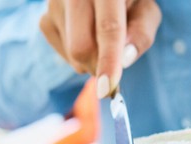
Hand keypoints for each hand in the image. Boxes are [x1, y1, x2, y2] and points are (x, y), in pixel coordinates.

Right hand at [39, 0, 160, 97]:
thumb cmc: (129, 1)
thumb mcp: (146, 12)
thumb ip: (141, 34)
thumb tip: (125, 59)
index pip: (108, 27)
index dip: (108, 60)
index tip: (106, 89)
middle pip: (81, 47)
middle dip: (99, 66)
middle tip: (114, 68)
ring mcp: (54, 5)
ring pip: (72, 55)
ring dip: (91, 60)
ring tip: (100, 37)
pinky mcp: (44, 20)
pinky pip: (63, 55)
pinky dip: (78, 57)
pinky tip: (86, 36)